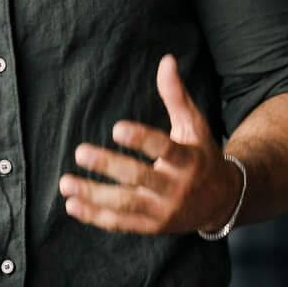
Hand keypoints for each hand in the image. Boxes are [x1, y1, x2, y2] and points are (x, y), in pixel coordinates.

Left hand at [59, 55, 237, 234]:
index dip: (141, 140)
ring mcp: (163, 210)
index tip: (116, 129)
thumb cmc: (201, 156)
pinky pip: (121, 223)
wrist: (222, 201)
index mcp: (188, 160)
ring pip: (125, 205)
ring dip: (93, 195)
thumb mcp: (194, 126)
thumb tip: (166, 60)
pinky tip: (72, 204)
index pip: (164, 149)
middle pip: (139, 178)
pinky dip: (96, 216)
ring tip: (65, 182)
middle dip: (108, 166)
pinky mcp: (151, 226)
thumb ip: (176, 96)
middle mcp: (176, 188)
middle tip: (80, 151)